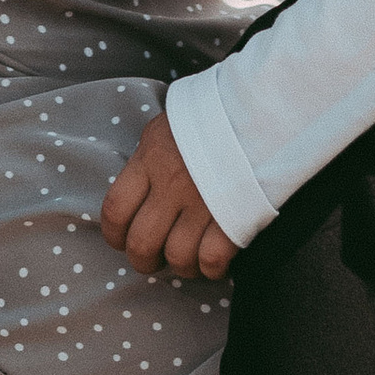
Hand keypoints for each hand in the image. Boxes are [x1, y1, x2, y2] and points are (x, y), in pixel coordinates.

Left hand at [100, 113, 236, 279]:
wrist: (260, 107)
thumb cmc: (210, 115)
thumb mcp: (165, 127)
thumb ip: (147, 160)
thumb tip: (135, 193)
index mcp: (150, 158)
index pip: (114, 210)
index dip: (114, 235)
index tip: (122, 240)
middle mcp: (172, 184)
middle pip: (142, 244)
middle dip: (145, 261)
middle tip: (155, 257)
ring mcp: (203, 202)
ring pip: (178, 257)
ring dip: (182, 266)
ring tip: (189, 258)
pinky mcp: (234, 215)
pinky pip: (212, 259)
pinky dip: (211, 267)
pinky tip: (214, 259)